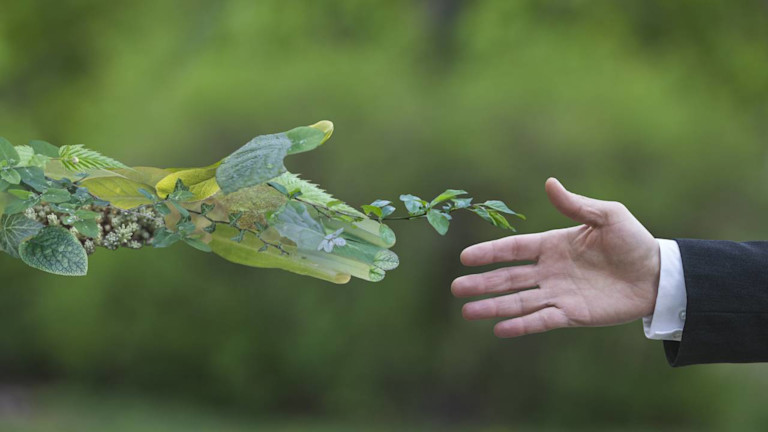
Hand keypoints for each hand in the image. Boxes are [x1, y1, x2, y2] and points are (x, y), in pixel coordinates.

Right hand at [451, 178, 660, 337]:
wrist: (658, 274)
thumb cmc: (633, 241)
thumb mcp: (607, 215)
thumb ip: (576, 205)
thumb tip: (549, 183)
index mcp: (553, 245)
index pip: (514, 249)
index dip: (490, 252)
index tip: (465, 257)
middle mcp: (550, 271)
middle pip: (508, 277)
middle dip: (482, 283)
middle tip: (456, 288)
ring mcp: (558, 293)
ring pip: (518, 301)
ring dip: (493, 307)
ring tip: (467, 312)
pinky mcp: (572, 314)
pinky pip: (541, 320)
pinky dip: (521, 325)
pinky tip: (499, 329)